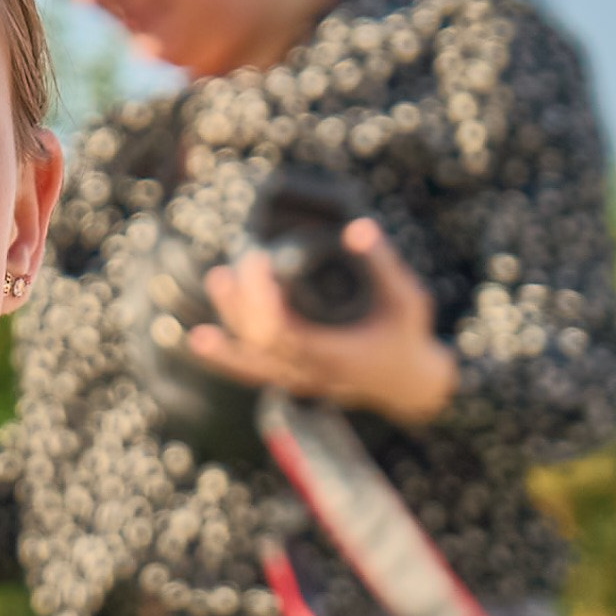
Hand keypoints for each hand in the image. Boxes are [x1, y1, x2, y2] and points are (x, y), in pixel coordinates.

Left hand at [184, 218, 459, 426]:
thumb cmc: (408, 337)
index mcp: (335, 353)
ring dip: (226, 325)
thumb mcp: (406, 299)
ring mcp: (299, 381)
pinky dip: (229, 354)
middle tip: (236, 263)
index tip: (258, 261)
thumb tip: (359, 227)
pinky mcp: (294, 381)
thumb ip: (384, 264)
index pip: (281, 330)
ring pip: (250, 362)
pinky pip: (253, 371)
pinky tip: (205, 338)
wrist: (410, 388)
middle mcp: (311, 372)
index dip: (260, 297)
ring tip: (216, 280)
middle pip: (258, 344)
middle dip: (240, 303)